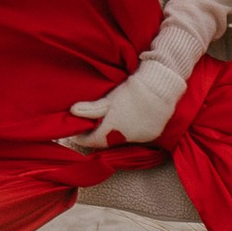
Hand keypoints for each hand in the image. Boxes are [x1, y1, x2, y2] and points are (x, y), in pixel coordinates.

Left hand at [60, 61, 179, 149]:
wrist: (159, 88)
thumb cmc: (130, 92)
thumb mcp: (108, 99)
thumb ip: (90, 108)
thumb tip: (72, 112)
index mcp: (110, 130)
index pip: (91, 141)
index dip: (83, 138)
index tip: (78, 133)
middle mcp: (124, 139)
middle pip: (107, 141)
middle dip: (99, 136)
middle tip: (94, 126)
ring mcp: (139, 138)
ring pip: (122, 140)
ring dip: (115, 134)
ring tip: (112, 122)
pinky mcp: (152, 135)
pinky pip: (136, 137)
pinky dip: (130, 132)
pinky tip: (129, 122)